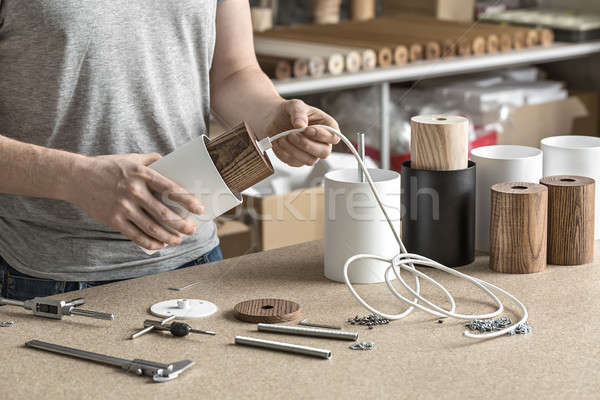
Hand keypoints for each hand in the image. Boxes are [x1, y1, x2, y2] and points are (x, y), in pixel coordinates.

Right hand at [68, 153, 203, 249]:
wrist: (76, 177)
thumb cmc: (108, 166)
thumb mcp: (132, 158)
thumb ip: (153, 160)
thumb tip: (173, 161)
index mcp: (141, 174)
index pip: (170, 189)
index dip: (187, 200)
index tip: (199, 208)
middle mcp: (133, 191)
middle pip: (164, 213)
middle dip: (182, 224)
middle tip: (192, 229)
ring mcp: (123, 207)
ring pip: (152, 228)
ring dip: (169, 237)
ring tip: (178, 239)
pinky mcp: (113, 220)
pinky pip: (136, 236)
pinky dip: (150, 243)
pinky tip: (160, 244)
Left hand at [262, 99, 339, 166]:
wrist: (273, 119)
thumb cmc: (289, 111)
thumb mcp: (295, 105)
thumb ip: (299, 113)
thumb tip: (300, 125)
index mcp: (327, 127)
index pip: (334, 137)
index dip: (322, 136)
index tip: (307, 129)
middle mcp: (322, 142)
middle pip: (324, 152)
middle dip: (306, 145)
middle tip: (291, 134)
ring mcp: (311, 153)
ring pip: (310, 160)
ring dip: (294, 150)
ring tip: (282, 138)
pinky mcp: (299, 160)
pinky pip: (295, 163)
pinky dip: (284, 153)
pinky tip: (279, 142)